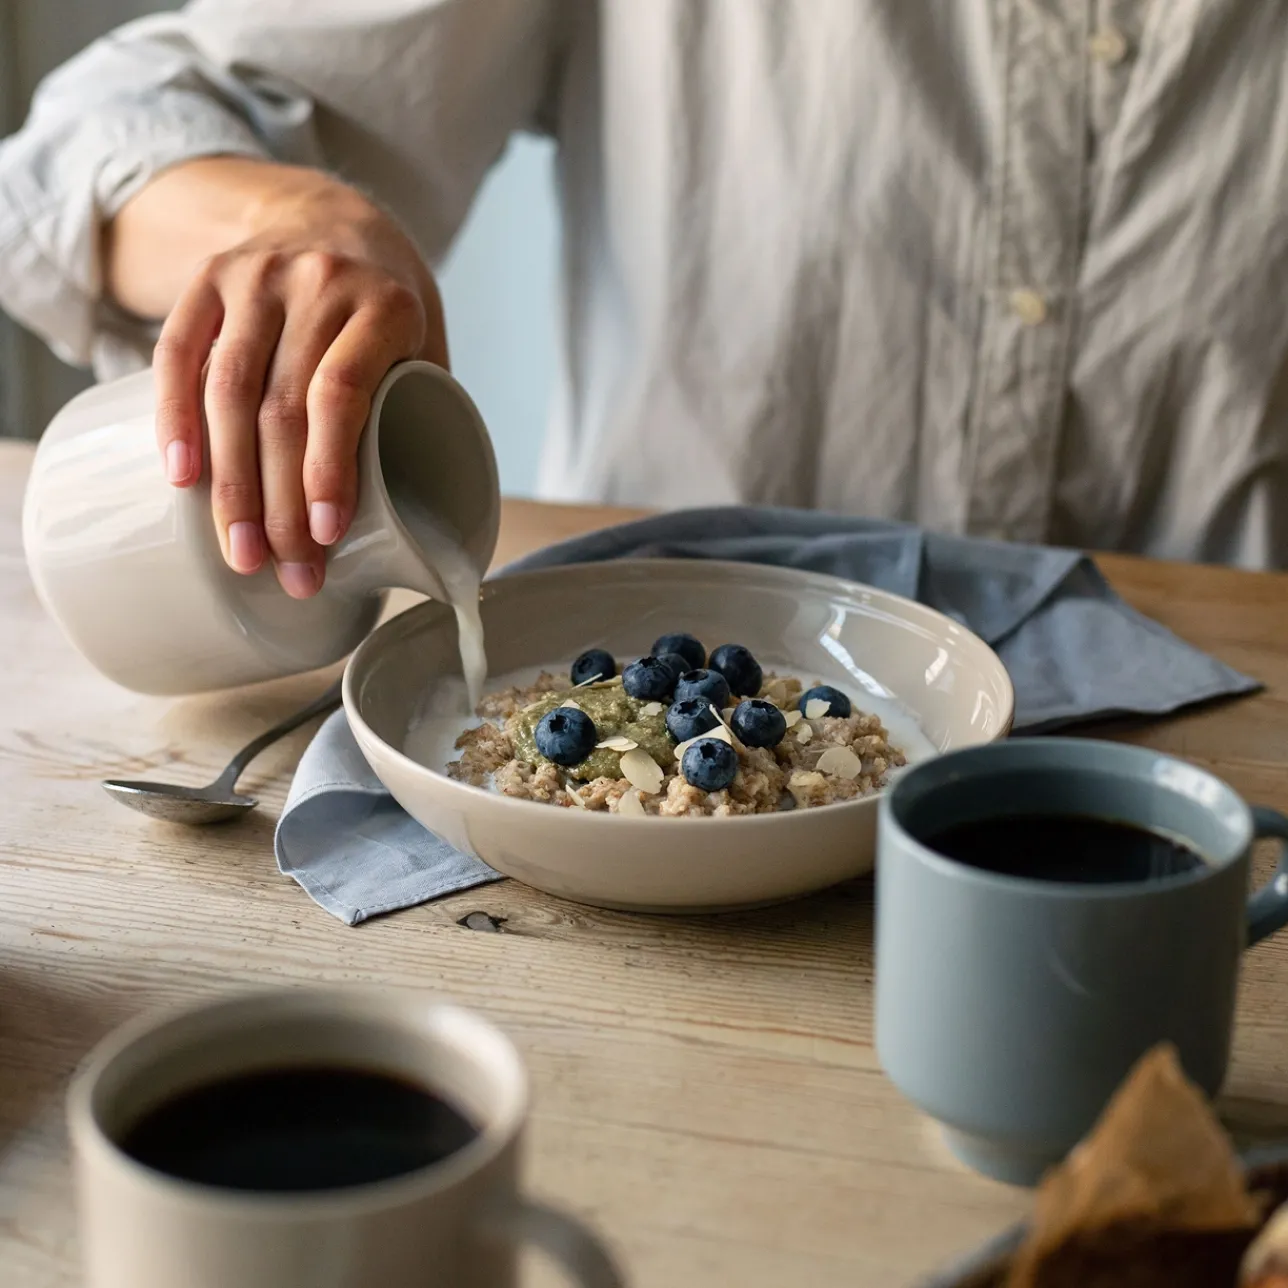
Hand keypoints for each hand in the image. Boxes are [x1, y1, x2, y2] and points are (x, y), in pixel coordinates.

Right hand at [147, 167, 447, 597]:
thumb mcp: (426, 343)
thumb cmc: (387, 308)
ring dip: (230, 484)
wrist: (332, 216)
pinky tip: (181, 479)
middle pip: (282, 407)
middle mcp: (316, 283)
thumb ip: (425, 410)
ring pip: (227, 390)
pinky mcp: (207, 281)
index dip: (329, 468)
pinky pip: (178, 353)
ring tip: (240, 553)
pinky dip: (174, 419)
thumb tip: (431, 517)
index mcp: (383, 305)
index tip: (327, 535)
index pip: (344, 392)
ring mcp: (255, 278)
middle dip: (280, 503)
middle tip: (287, 571)